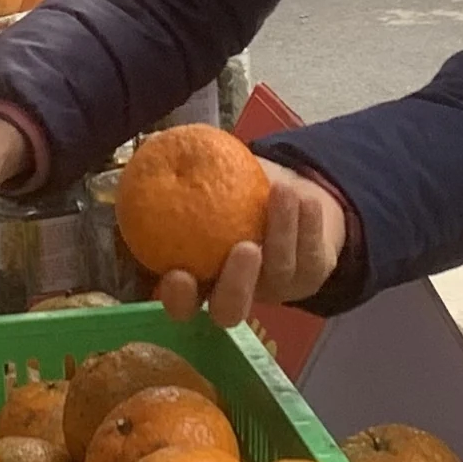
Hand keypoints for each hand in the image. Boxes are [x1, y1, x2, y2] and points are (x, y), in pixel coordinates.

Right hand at [152, 161, 343, 326]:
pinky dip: (307, 225)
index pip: (182, 304)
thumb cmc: (227, 188)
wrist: (281, 195)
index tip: (179, 274)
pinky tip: (304, 199)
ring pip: (278, 274)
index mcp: (200, 280)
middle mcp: (235, 292)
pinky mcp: (309, 278)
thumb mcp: (202, 180)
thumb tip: (150, 149)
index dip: (178, 298)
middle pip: (230, 312)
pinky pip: (311, 258)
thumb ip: (177, 174)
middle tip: (246, 247)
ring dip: (282, 233)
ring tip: (282, 192)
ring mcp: (274, 289)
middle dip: (236, 286)